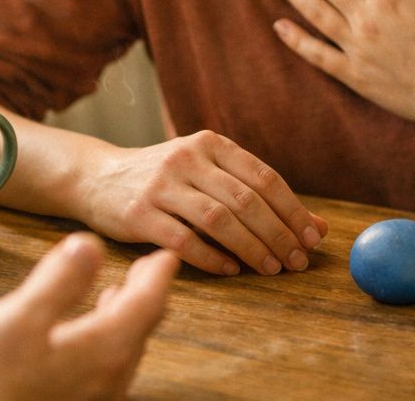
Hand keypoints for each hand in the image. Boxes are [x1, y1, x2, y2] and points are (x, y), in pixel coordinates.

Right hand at [0, 233, 177, 400]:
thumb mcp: (17, 319)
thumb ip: (58, 281)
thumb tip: (90, 245)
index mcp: (104, 348)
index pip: (147, 303)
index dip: (157, 275)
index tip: (166, 256)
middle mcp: (110, 379)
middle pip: (140, 327)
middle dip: (146, 293)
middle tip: (149, 269)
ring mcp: (96, 399)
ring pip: (124, 350)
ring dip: (126, 317)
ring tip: (118, 295)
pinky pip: (106, 368)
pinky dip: (107, 340)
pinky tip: (86, 336)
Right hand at [79, 131, 327, 275]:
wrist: (97, 177)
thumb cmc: (164, 179)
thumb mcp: (207, 173)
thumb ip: (255, 195)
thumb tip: (318, 226)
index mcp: (210, 144)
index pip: (263, 176)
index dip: (292, 209)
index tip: (313, 238)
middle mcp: (187, 159)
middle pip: (245, 200)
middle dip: (277, 234)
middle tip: (297, 261)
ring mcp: (161, 185)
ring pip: (218, 219)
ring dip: (251, 248)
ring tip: (271, 269)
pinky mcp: (139, 214)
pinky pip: (183, 240)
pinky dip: (212, 258)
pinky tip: (231, 270)